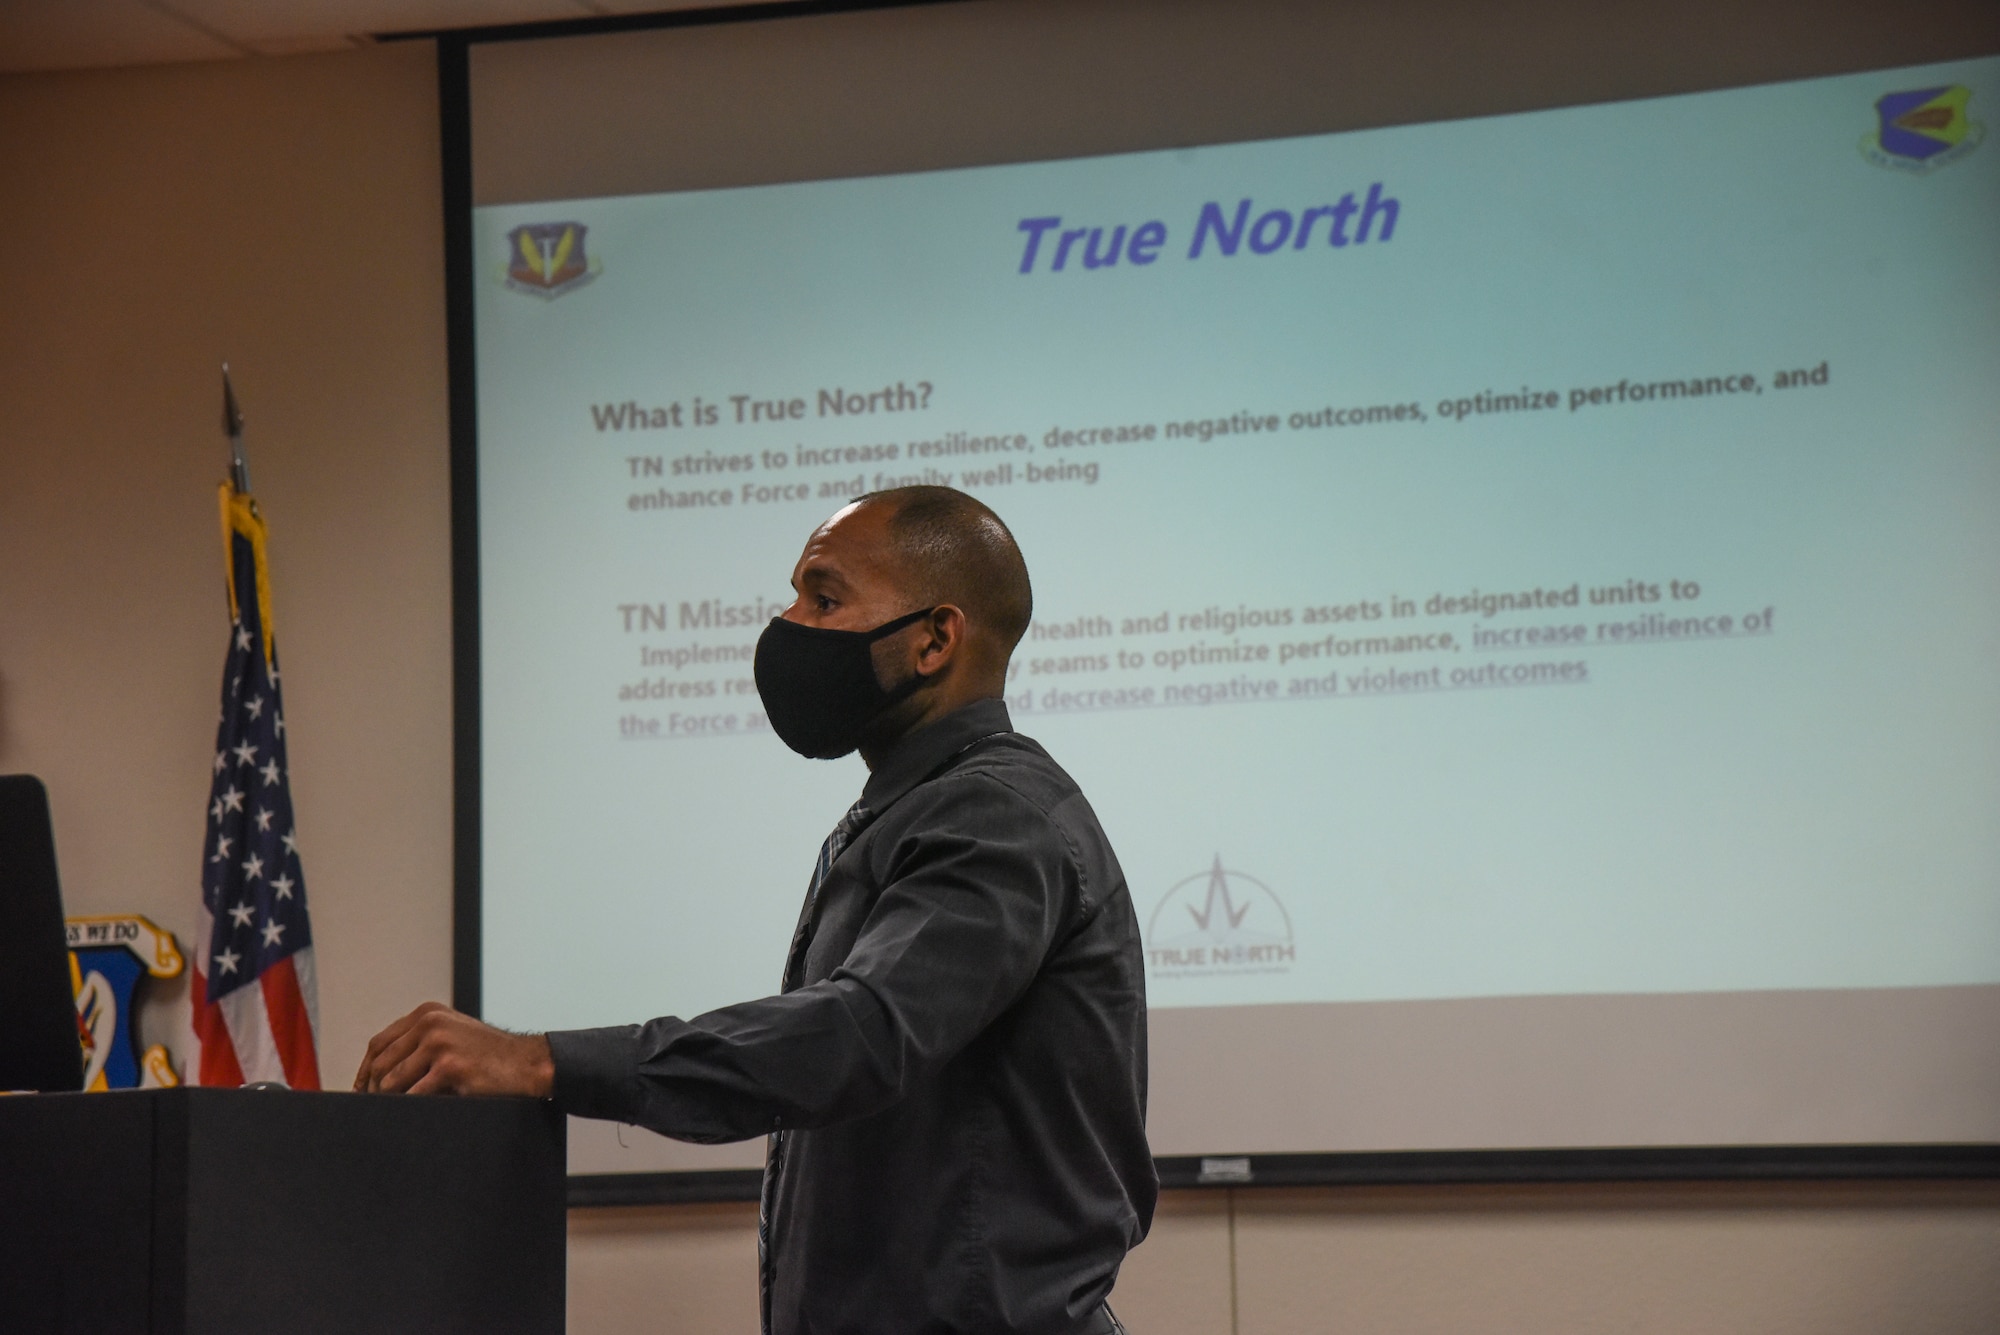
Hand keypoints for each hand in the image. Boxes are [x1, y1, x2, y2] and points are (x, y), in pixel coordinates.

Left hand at [352, 1001, 554, 1096]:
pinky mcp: (449, 1067)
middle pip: (381, 1063)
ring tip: (396, 1114)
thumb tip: (379, 1074)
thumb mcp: (453, 1036)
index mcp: (427, 1014)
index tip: (360, 1091)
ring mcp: (439, 1044)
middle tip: (374, 1110)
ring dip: (390, 1102)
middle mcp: (430, 1023)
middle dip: (373, 1091)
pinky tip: (416, 1114)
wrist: (528, 1063)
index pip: (380, 1043)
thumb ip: (420, 1043)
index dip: (364, 1070)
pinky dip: (409, 1109)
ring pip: (391, 1082)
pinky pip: (413, 1096)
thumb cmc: (490, 1057)